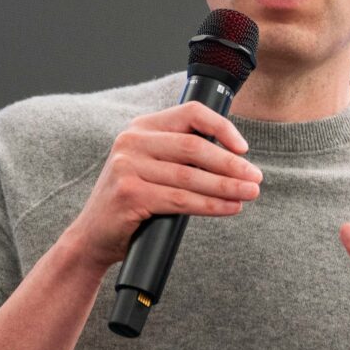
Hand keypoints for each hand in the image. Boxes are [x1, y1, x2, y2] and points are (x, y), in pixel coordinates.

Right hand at [64, 102, 262, 273]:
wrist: (93, 237)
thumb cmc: (132, 201)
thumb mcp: (151, 166)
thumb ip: (180, 154)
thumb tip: (233, 156)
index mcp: (141, 127)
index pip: (190, 113)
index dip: (222, 127)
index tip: (244, 147)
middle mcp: (131, 141)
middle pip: (194, 146)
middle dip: (231, 164)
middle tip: (256, 178)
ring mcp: (128, 167)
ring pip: (190, 176)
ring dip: (227, 186)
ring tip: (249, 193)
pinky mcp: (129, 194)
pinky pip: (181, 199)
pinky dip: (210, 205)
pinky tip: (229, 208)